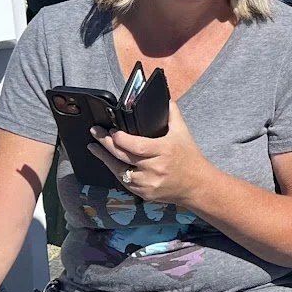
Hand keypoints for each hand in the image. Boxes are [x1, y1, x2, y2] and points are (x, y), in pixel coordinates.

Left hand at [93, 100, 215, 208]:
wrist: (197, 185)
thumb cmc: (189, 157)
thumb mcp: (183, 132)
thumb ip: (171, 113)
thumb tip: (163, 97)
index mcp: (164, 150)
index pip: (135, 145)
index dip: (119, 138)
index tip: (111, 130)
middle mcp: (155, 168)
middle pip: (123, 156)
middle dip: (105, 143)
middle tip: (95, 133)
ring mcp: (149, 183)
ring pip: (119, 171)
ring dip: (104, 158)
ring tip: (93, 147)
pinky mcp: (145, 194)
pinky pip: (125, 182)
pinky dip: (115, 171)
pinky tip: (108, 162)